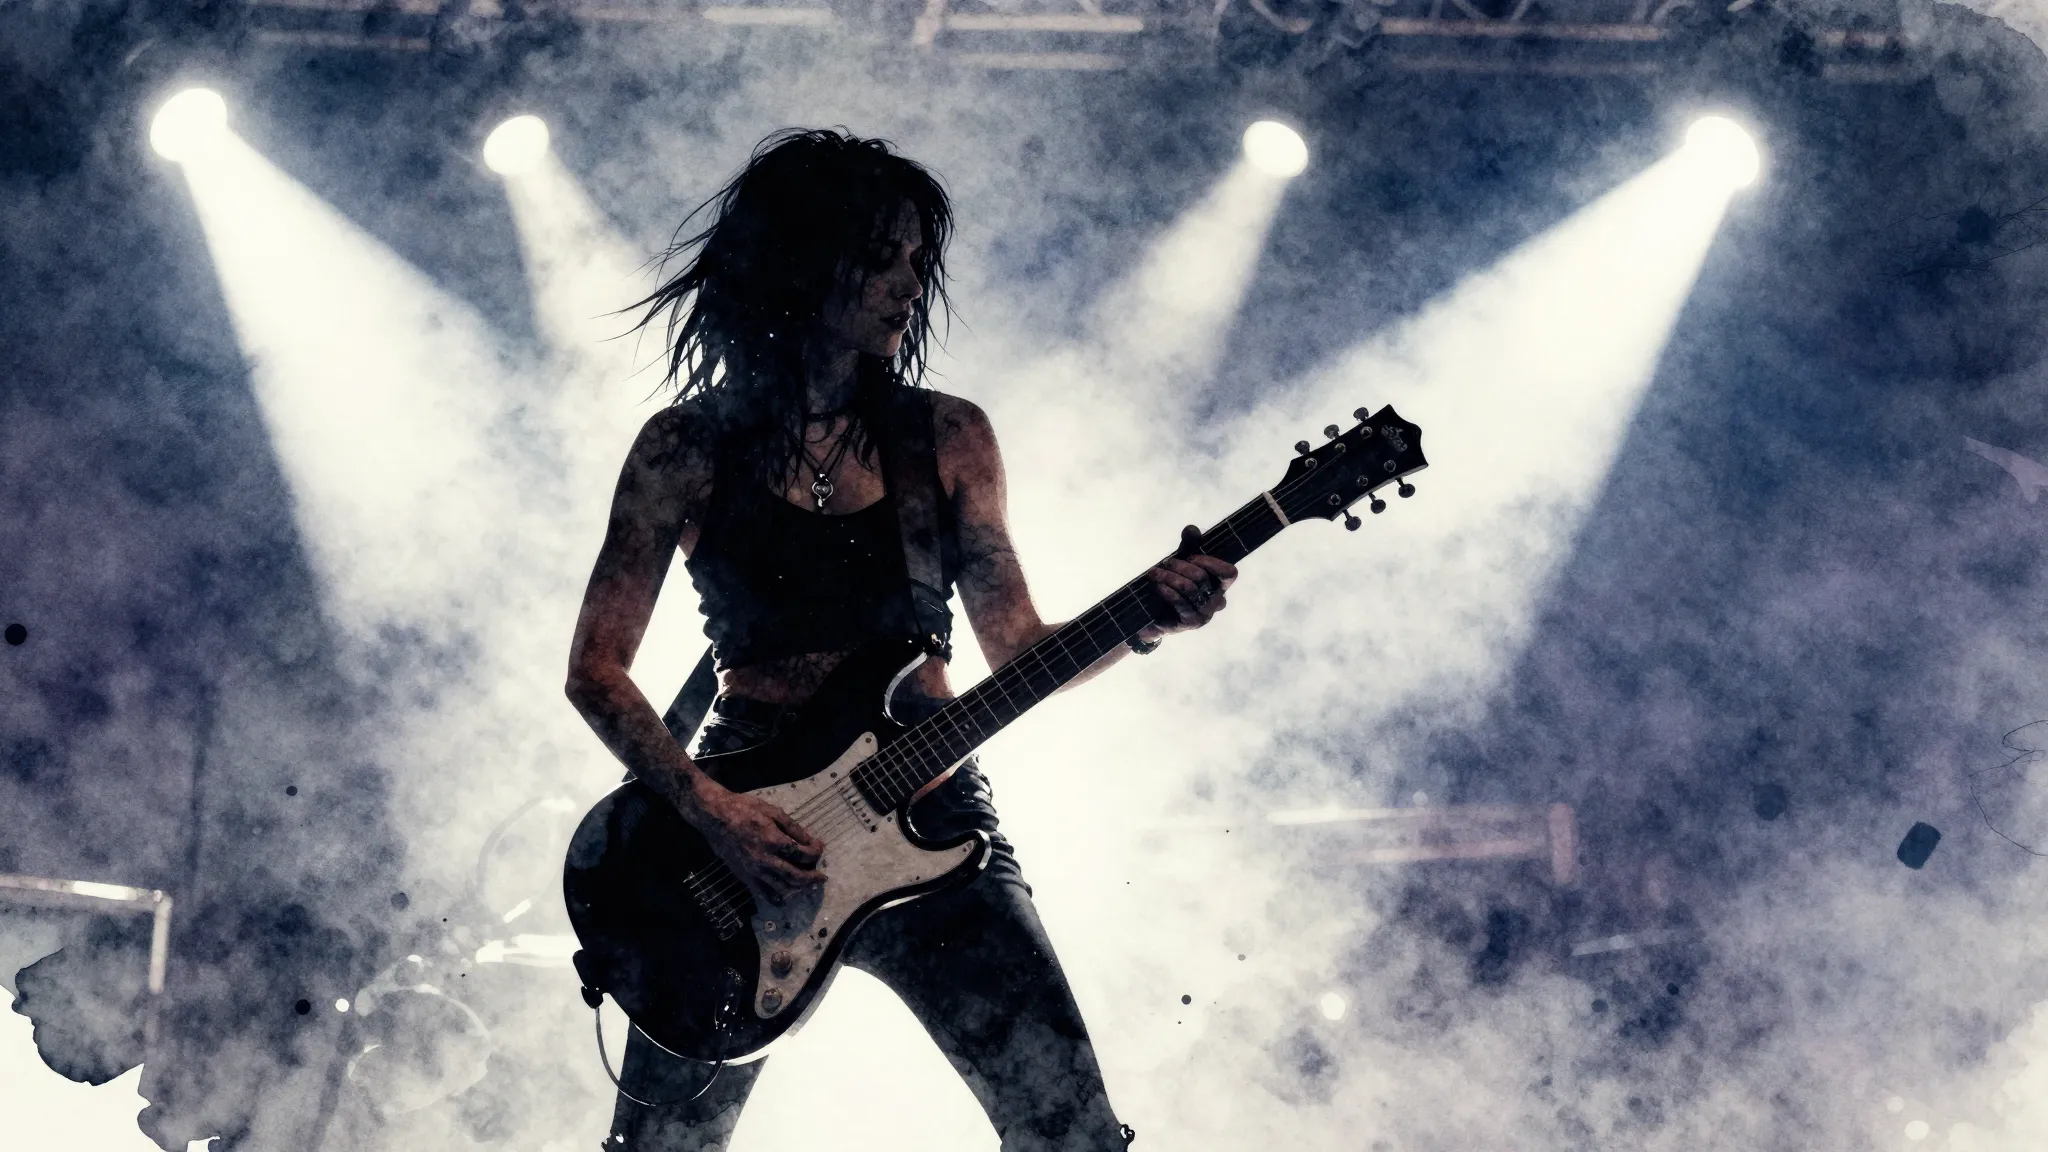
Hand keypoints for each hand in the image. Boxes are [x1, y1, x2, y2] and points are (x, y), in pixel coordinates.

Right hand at [696, 788, 825, 904]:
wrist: (715, 817)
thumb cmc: (744, 809)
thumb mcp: (772, 811)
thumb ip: (794, 829)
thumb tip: (811, 842)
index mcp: (773, 840)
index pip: (803, 854)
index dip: (816, 853)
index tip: (819, 848)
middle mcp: (765, 859)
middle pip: (796, 876)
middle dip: (812, 878)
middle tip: (821, 877)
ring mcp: (754, 871)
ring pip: (782, 888)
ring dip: (799, 888)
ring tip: (808, 884)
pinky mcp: (745, 877)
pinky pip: (764, 894)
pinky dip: (778, 898)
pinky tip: (786, 896)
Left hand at [1140, 524, 1237, 640]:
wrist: (1154, 615)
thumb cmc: (1173, 586)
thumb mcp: (1181, 562)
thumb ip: (1188, 546)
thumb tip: (1191, 529)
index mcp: (1219, 586)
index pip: (1229, 573)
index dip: (1211, 563)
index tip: (1192, 556)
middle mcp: (1217, 601)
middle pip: (1201, 577)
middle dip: (1180, 566)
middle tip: (1166, 562)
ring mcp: (1205, 614)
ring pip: (1189, 588)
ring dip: (1169, 576)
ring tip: (1154, 572)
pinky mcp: (1191, 623)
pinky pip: (1180, 602)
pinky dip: (1167, 590)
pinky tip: (1158, 585)